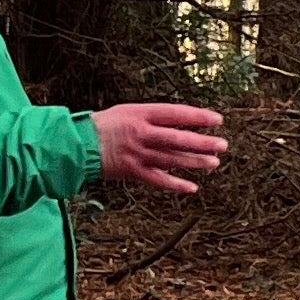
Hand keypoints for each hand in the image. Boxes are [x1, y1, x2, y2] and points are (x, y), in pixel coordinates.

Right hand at [92, 102, 225, 193]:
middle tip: (223, 144)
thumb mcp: (128, 112)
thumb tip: (183, 123)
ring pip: (172, 159)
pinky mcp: (132, 171)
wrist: (76, 144)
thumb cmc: (104, 125)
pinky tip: (192, 187)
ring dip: (195, 162)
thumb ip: (153, 118)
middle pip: (177, 138)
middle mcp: (141, 134)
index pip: (175, 114)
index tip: (217, 120)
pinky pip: (158, 180)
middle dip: (202, 142)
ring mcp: (137, 154)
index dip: (198, 117)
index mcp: (140, 114)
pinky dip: (176, 184)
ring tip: (214, 163)